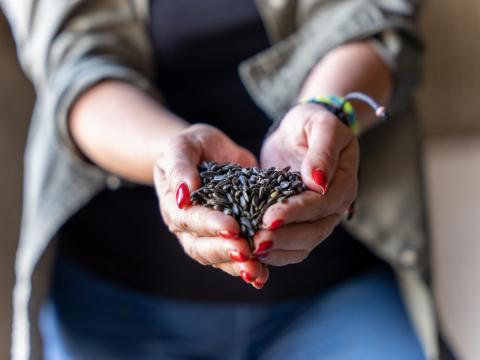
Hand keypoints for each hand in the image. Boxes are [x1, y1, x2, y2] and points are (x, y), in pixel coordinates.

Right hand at [154, 124, 268, 287]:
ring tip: (256, 271)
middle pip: (200, 246)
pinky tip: (262, 275)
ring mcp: (206, 234)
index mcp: (174, 204)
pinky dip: (247, 267)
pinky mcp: (226, 237)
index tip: (232, 227)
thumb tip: (184, 193)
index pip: (188, 219)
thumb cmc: (193, 146)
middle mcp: (187, 225)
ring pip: (216, 257)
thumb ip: (181, 166)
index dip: (209, 224)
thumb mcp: (183, 146)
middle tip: (246, 252)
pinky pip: (233, 257)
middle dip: (224, 250)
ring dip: (236, 265)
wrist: (208, 152)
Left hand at [255, 103, 358, 265]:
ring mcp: (317, 218)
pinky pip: (290, 245)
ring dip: (278, 250)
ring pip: (302, 245)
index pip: (321, 205)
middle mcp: (333, 206)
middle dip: (284, 238)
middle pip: (313, 232)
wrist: (298, 131)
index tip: (269, 218)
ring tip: (252, 250)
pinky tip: (253, 253)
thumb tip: (318, 182)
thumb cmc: (311, 123)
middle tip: (257, 242)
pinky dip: (274, 252)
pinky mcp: (298, 222)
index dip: (296, 213)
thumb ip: (323, 151)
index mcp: (343, 183)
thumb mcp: (320, 126)